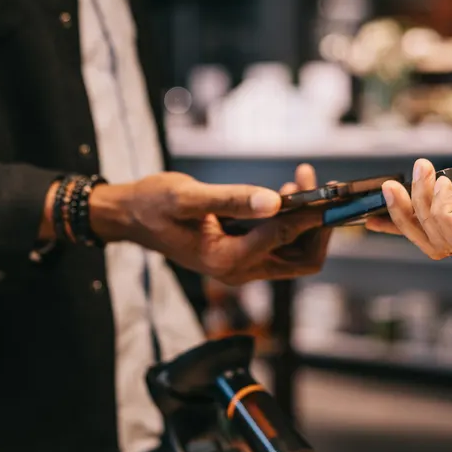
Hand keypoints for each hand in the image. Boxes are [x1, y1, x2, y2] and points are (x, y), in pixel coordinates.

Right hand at [90, 167, 324, 284]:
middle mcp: (240, 270)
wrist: (133, 216)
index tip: (315, 184)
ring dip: (306, 222)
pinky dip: (291, 222)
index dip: (308, 213)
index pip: (287, 241)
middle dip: (317, 224)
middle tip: (316, 184)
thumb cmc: (154, 205)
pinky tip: (286, 192)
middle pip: (303, 259)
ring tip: (301, 181)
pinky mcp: (243, 255)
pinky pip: (279, 245)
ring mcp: (243, 265)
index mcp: (227, 260)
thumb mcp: (188, 197)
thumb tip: (273, 201)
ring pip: (295, 254)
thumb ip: (231, 199)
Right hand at [365, 131, 451, 258]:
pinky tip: (443, 183)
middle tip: (389, 186)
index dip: (401, 222)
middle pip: (426, 240)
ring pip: (434, 241)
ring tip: (419, 175)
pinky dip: (439, 210)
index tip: (371, 213)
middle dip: (398, 217)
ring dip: (415, 208)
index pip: (435, 225)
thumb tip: (447, 171)